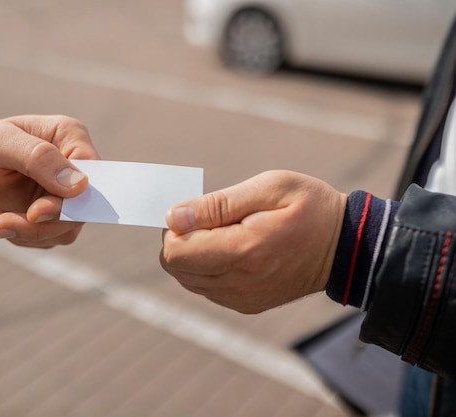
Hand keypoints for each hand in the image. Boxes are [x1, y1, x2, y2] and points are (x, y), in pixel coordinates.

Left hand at [0, 115, 99, 247]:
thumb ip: (38, 158)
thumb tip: (79, 186)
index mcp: (71, 138)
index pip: (92, 172)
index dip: (72, 198)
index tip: (36, 211)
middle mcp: (75, 167)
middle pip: (81, 208)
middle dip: (44, 223)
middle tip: (3, 225)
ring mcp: (65, 195)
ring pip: (66, 229)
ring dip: (29, 233)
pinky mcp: (52, 217)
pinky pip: (48, 238)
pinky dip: (21, 236)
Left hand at [160, 170, 346, 313]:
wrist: (346, 248)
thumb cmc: (309, 207)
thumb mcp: (269, 188)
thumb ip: (216, 205)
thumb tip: (173, 217)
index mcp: (245, 251)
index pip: (175, 252)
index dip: (175, 228)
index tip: (196, 211)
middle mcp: (240, 283)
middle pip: (176, 268)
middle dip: (181, 241)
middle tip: (210, 220)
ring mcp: (243, 298)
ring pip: (188, 280)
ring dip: (195, 255)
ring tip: (226, 234)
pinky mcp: (247, 305)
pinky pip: (208, 289)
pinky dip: (209, 269)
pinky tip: (234, 251)